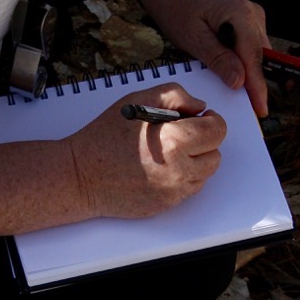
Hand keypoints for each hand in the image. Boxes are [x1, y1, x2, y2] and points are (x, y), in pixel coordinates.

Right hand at [67, 83, 226, 219]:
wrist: (82, 175)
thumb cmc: (105, 135)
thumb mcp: (138, 99)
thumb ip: (175, 95)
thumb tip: (199, 108)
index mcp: (175, 139)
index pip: (218, 131)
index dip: (212, 121)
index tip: (202, 118)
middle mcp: (179, 169)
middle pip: (215, 154)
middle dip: (204, 141)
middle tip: (183, 133)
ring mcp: (174, 191)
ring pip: (205, 174)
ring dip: (196, 160)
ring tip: (171, 151)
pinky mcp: (166, 205)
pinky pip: (189, 189)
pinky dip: (183, 177)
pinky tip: (162, 167)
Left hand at [138, 0, 268, 116]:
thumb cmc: (177, 7)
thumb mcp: (192, 37)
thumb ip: (218, 59)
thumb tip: (239, 81)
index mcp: (240, 14)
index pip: (254, 57)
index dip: (258, 86)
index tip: (261, 108)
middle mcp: (252, 13)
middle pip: (260, 56)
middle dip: (256, 83)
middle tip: (253, 108)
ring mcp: (251, 15)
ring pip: (257, 52)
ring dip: (250, 73)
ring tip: (244, 96)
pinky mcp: (246, 20)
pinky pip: (250, 46)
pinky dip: (244, 61)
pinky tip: (234, 74)